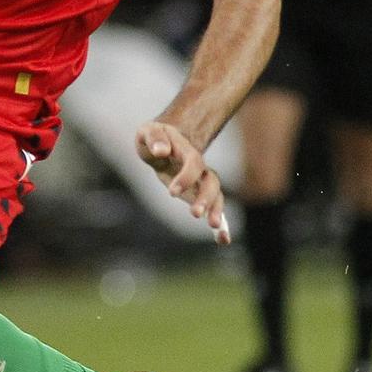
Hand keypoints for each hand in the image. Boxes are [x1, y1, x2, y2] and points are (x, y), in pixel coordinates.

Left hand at [136, 120, 229, 244]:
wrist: (165, 143)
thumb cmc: (155, 137)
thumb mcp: (149, 132)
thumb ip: (154, 138)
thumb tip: (161, 151)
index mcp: (188, 152)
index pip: (193, 163)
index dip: (186, 177)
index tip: (171, 193)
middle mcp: (200, 168)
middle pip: (211, 182)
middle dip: (205, 198)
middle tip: (195, 214)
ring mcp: (202, 182)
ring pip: (216, 196)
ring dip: (217, 211)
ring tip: (215, 229)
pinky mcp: (199, 194)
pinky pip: (213, 208)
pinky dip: (221, 224)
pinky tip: (223, 240)